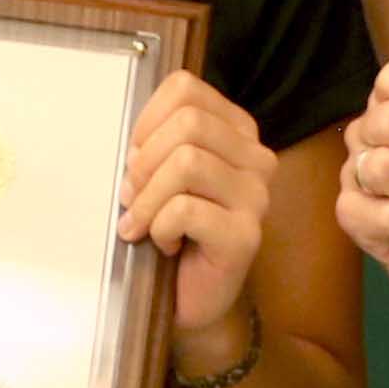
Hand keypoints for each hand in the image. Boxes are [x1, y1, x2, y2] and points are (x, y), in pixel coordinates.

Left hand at [118, 71, 275, 353]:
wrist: (191, 298)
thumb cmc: (172, 230)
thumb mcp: (159, 175)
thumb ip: (153, 144)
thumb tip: (133, 147)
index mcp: (237, 131)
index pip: (186, 89)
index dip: (146, 120)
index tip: (134, 157)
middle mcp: (256, 158)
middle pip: (188, 123)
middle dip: (144, 161)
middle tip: (131, 196)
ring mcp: (257, 197)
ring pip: (187, 163)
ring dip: (147, 198)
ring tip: (142, 223)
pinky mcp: (246, 236)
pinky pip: (185, 210)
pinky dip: (159, 228)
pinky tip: (165, 245)